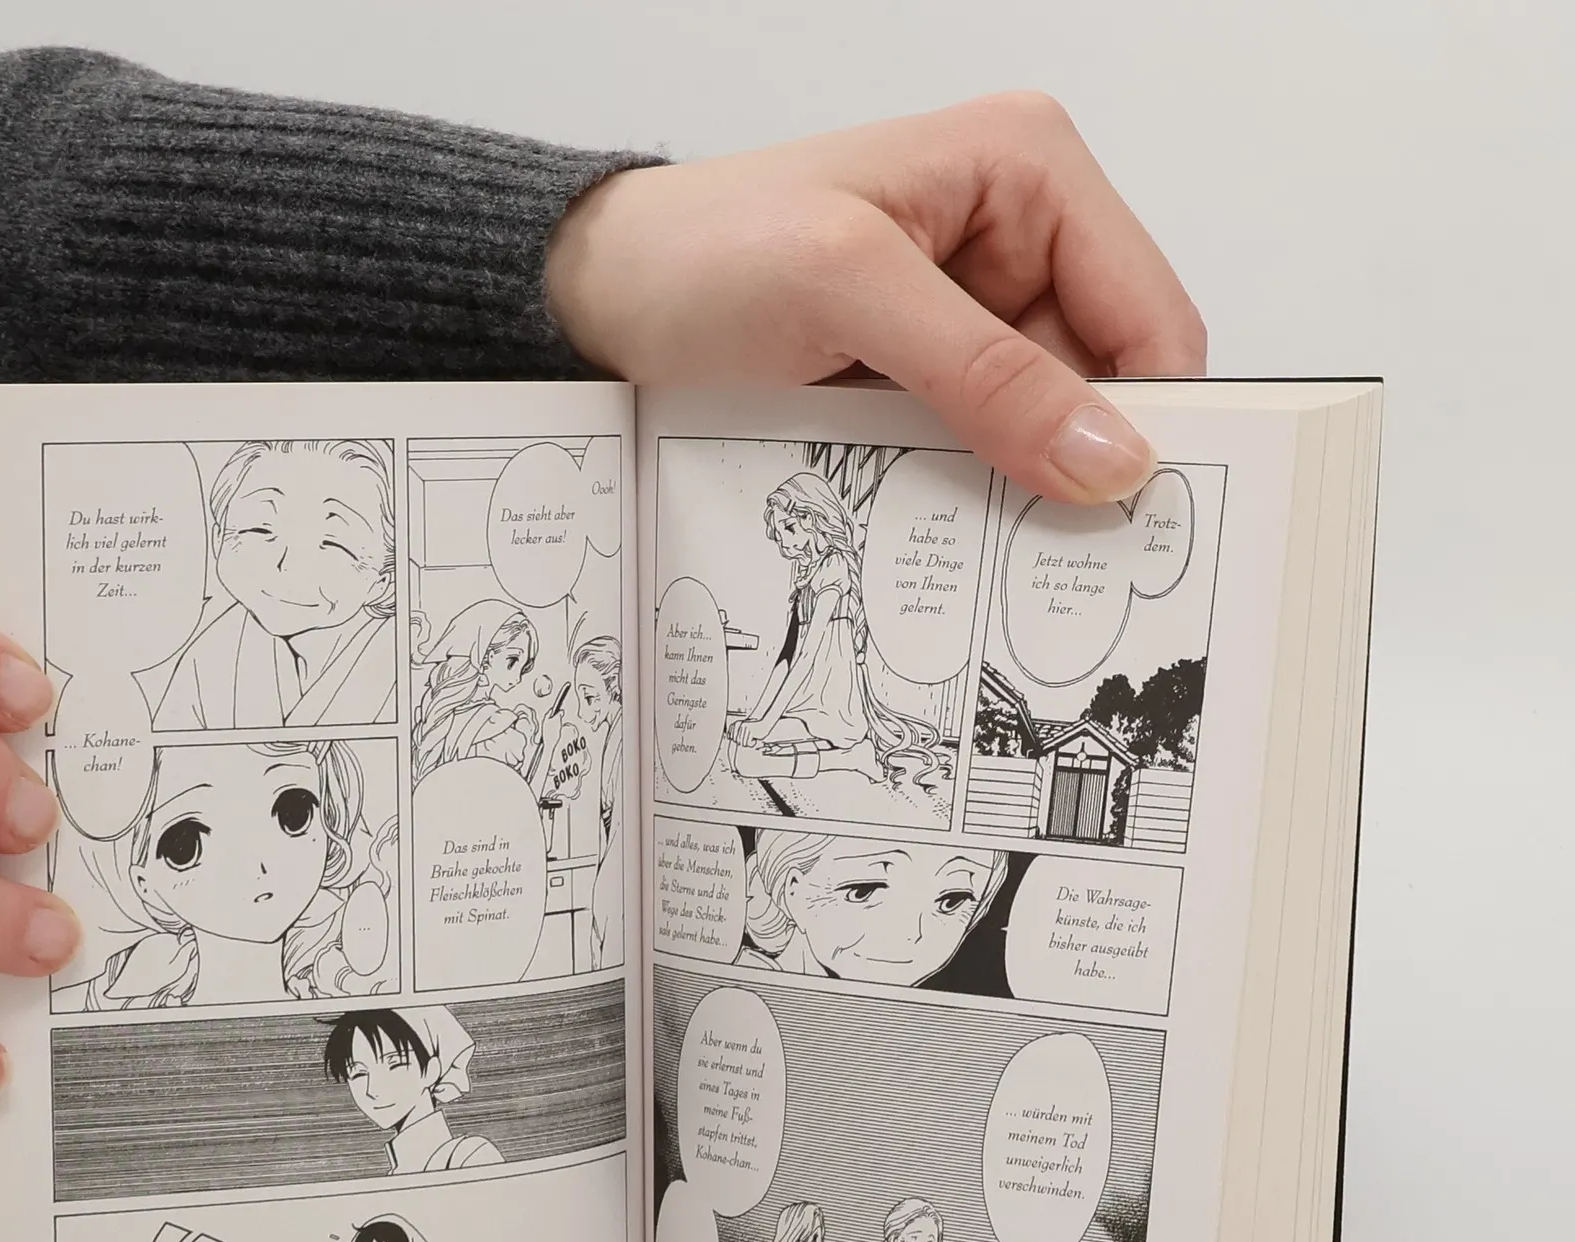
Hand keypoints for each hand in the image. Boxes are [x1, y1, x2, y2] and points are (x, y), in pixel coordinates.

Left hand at [547, 94, 1204, 502]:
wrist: (598, 298)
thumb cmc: (700, 252)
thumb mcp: (845, 288)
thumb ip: (983, 372)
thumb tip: (1108, 455)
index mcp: (1030, 172)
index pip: (1150, 316)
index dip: (1154, 423)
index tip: (1132, 525)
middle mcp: (1017, 238)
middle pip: (1103, 385)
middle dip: (1075, 468)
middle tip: (1044, 558)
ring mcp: (971, 315)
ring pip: (1040, 433)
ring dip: (1009, 491)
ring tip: (960, 539)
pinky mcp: (925, 376)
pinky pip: (977, 452)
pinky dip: (960, 495)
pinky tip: (923, 524)